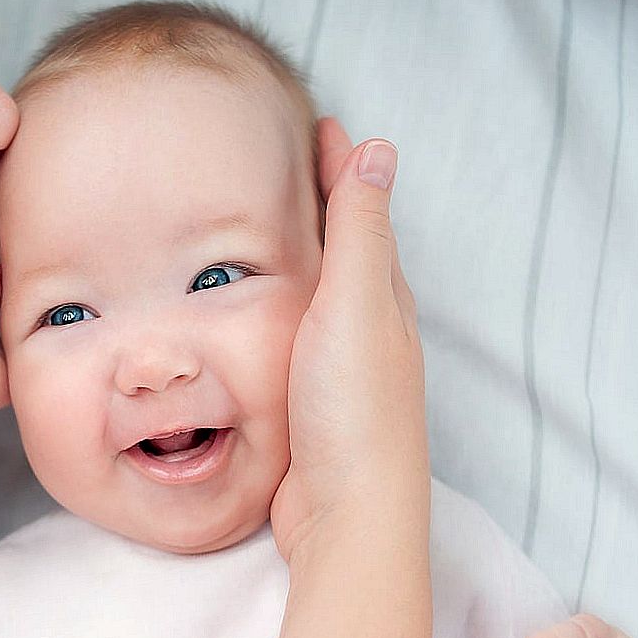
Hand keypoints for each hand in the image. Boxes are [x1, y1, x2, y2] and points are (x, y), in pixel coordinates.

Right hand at [271, 119, 426, 567]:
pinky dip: (282, 308)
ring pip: (324, 297)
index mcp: (383, 298)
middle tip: (292, 163)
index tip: (321, 123)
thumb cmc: (354, 410)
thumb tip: (378, 149)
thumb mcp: (355, 305)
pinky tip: (254, 318)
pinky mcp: (314, 405)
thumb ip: (359, 231)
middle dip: (326, 203)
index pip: (362, 213)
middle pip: (349, 250)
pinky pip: (298, 337)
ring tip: (263, 229)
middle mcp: (371, 330)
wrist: (349, 513)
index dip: (342, 168)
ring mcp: (343, 371)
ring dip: (302, 257)